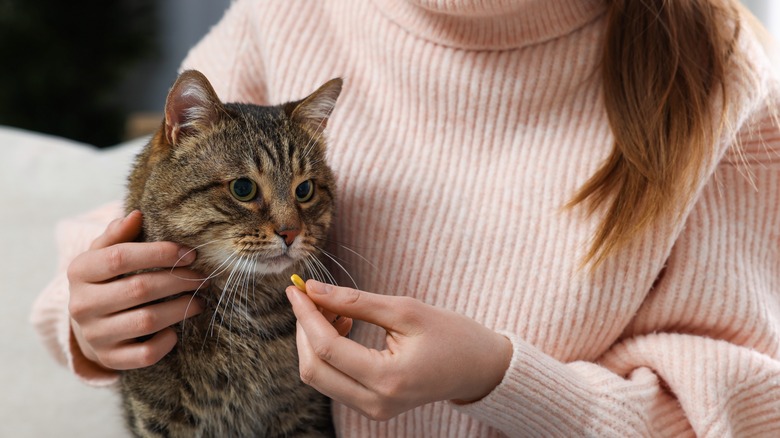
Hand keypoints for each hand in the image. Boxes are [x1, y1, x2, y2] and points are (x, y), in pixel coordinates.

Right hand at [67, 210, 205, 370]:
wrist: (89, 324)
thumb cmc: (107, 279)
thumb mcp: (105, 253)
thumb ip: (119, 234)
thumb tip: (137, 215)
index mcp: (79, 271)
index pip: (120, 257)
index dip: (160, 253)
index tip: (190, 253)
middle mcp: (81, 305)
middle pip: (140, 289)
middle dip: (179, 281)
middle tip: (202, 277)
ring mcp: (95, 335)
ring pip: (147, 321)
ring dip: (181, 308)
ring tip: (198, 299)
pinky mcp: (109, 359)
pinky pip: (145, 354)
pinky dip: (167, 341)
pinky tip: (176, 329)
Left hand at [285, 281, 512, 420]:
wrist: (479, 368)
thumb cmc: (452, 335)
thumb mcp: (406, 310)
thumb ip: (356, 301)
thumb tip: (313, 291)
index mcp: (388, 379)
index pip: (328, 348)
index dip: (306, 315)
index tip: (296, 289)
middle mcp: (376, 403)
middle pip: (314, 369)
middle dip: (305, 329)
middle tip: (312, 296)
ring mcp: (373, 410)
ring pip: (319, 377)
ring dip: (315, 340)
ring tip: (336, 309)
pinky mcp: (372, 407)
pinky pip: (333, 380)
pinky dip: (328, 352)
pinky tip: (344, 325)